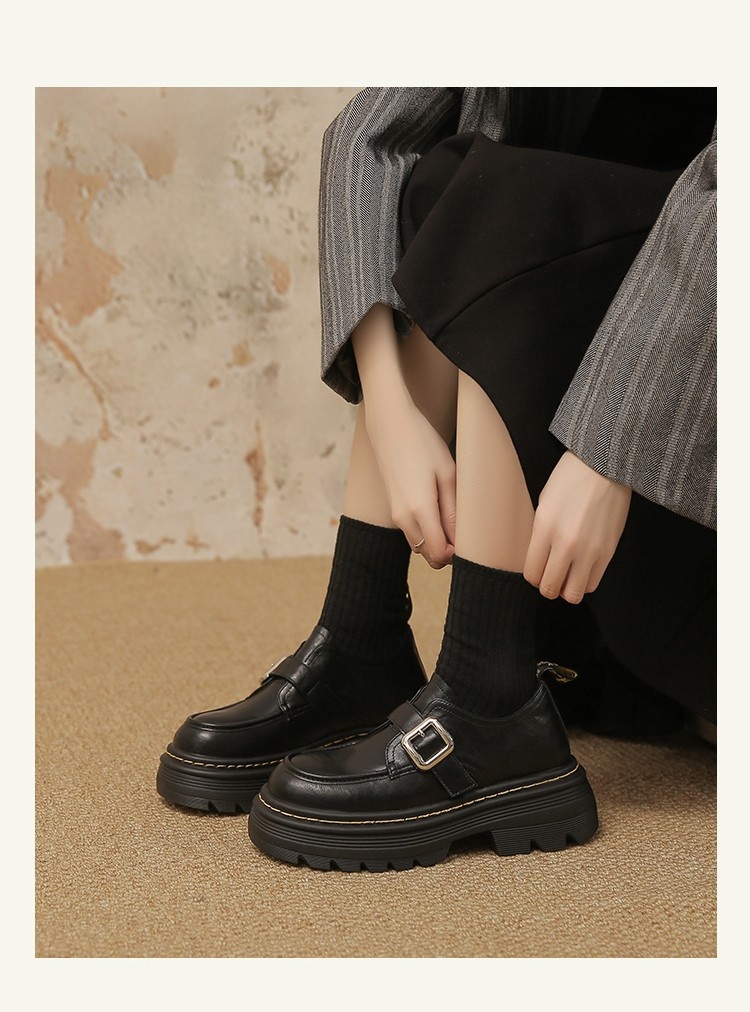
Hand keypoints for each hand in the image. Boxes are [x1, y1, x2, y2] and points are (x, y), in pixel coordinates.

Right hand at [365, 400, 455, 568]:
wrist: (390, 424)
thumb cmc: (422, 443)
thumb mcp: (447, 474)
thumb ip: (453, 510)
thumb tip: (460, 539)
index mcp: (419, 509)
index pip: (438, 554)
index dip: (456, 554)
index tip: (469, 540)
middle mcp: (403, 518)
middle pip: (428, 556)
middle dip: (447, 551)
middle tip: (463, 530)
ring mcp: (395, 513)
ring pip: (418, 546)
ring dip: (435, 541)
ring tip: (451, 515)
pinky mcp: (392, 507)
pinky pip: (411, 531)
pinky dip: (425, 530)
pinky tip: (436, 507)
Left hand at [523, 450, 631, 603]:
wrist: (605, 467)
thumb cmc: (571, 479)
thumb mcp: (544, 503)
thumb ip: (540, 534)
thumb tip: (539, 559)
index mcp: (544, 528)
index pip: (532, 573)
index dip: (533, 577)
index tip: (537, 572)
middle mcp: (566, 544)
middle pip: (550, 588)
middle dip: (547, 588)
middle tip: (550, 579)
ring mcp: (589, 550)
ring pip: (573, 593)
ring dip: (567, 590)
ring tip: (567, 578)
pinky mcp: (608, 552)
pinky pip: (593, 583)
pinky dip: (584, 582)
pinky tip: (582, 570)